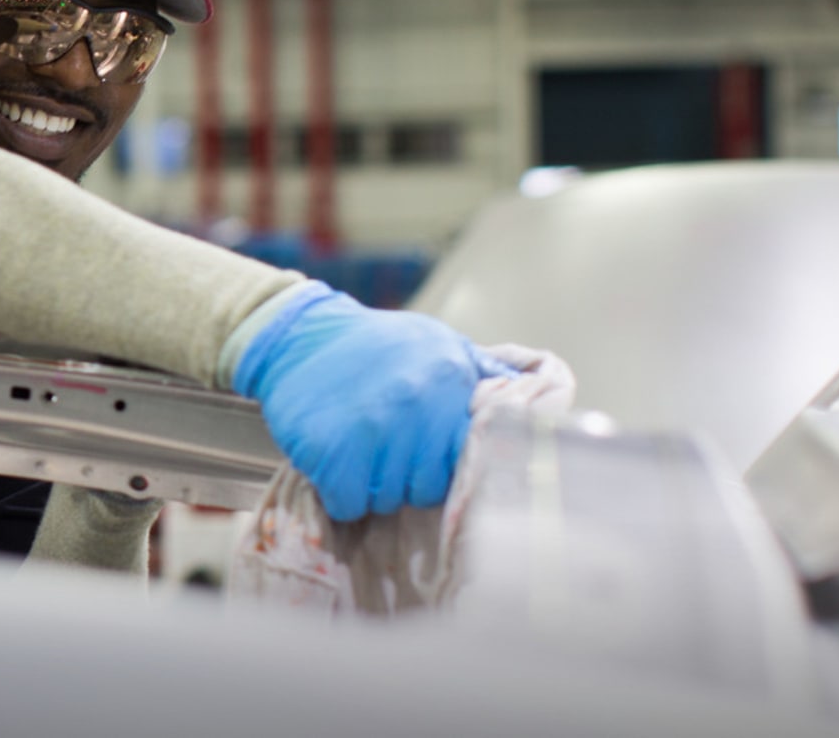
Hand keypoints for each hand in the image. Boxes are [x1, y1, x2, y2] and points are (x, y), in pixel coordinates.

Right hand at [228, 283, 511, 521]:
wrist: (295, 335)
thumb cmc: (373, 342)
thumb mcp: (438, 342)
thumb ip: (483, 372)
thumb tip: (543, 389)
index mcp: (452, 380)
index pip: (470, 457)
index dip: (447, 462)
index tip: (429, 456)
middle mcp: (417, 407)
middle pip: (427, 486)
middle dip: (407, 478)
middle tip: (386, 453)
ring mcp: (372, 430)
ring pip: (388, 499)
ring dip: (373, 486)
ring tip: (360, 453)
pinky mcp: (330, 451)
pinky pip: (349, 503)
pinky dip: (340, 494)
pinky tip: (336, 464)